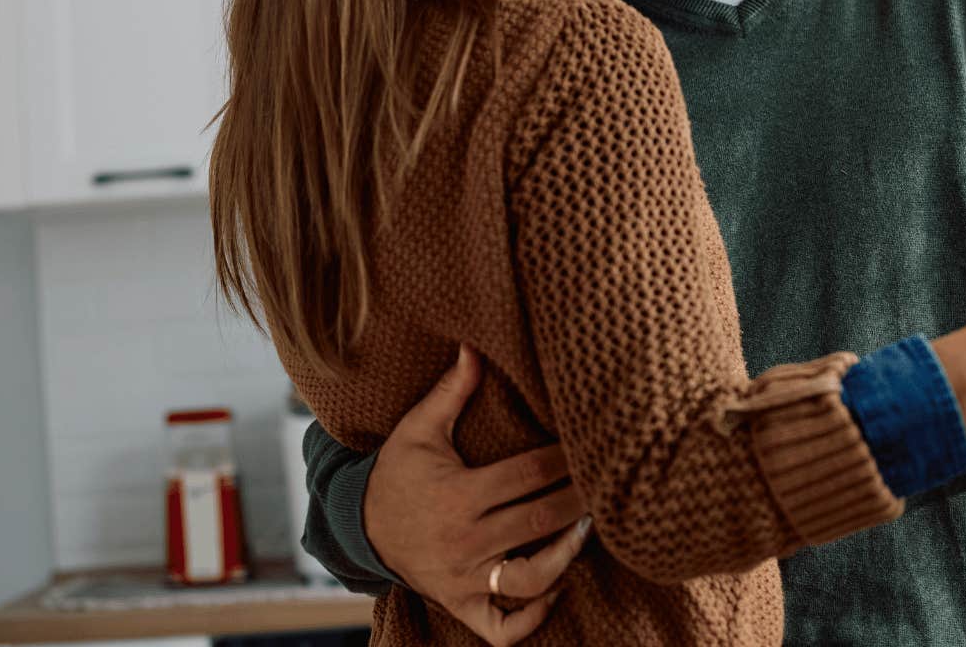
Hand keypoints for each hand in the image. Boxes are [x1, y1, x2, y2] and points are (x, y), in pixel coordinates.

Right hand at [364, 343, 591, 644]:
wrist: (358, 526)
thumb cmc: (397, 472)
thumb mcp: (418, 428)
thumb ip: (451, 391)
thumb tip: (474, 346)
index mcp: (458, 493)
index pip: (526, 476)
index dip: (563, 461)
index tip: (589, 446)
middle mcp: (463, 540)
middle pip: (537, 523)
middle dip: (578, 504)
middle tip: (607, 485)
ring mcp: (463, 578)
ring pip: (528, 579)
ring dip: (564, 558)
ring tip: (585, 530)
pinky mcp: (460, 604)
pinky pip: (501, 627)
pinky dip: (531, 618)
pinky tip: (556, 587)